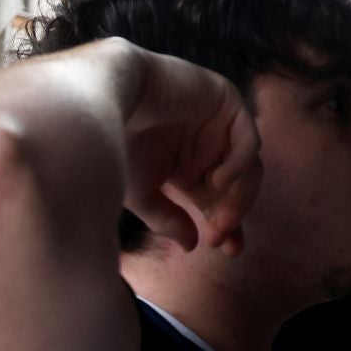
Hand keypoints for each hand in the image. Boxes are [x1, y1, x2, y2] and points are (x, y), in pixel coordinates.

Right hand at [122, 53, 262, 253]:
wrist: (103, 100)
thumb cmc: (114, 144)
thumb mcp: (141, 193)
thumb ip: (167, 219)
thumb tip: (190, 246)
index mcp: (186, 168)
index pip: (217, 201)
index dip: (227, 225)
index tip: (229, 250)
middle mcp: (205, 147)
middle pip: (237, 186)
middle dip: (232, 213)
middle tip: (220, 236)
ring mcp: (217, 123)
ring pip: (248, 165)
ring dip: (238, 194)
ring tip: (220, 214)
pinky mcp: (225, 101)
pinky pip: (247, 137)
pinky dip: (239, 162)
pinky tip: (219, 179)